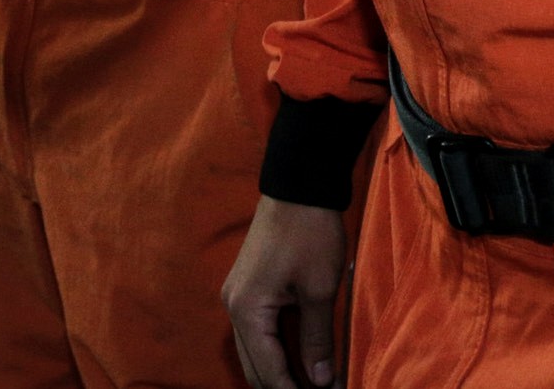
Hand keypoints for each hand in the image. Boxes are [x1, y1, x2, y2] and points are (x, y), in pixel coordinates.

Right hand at [224, 197, 348, 388]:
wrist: (299, 184)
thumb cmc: (310, 234)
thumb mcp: (320, 289)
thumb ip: (317, 339)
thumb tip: (321, 381)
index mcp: (247, 311)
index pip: (268, 371)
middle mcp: (233, 307)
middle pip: (253, 366)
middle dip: (281, 386)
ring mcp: (236, 295)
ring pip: (252, 350)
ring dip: (277, 369)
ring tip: (308, 380)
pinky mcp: (246, 285)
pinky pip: (255, 330)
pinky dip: (273, 348)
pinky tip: (296, 354)